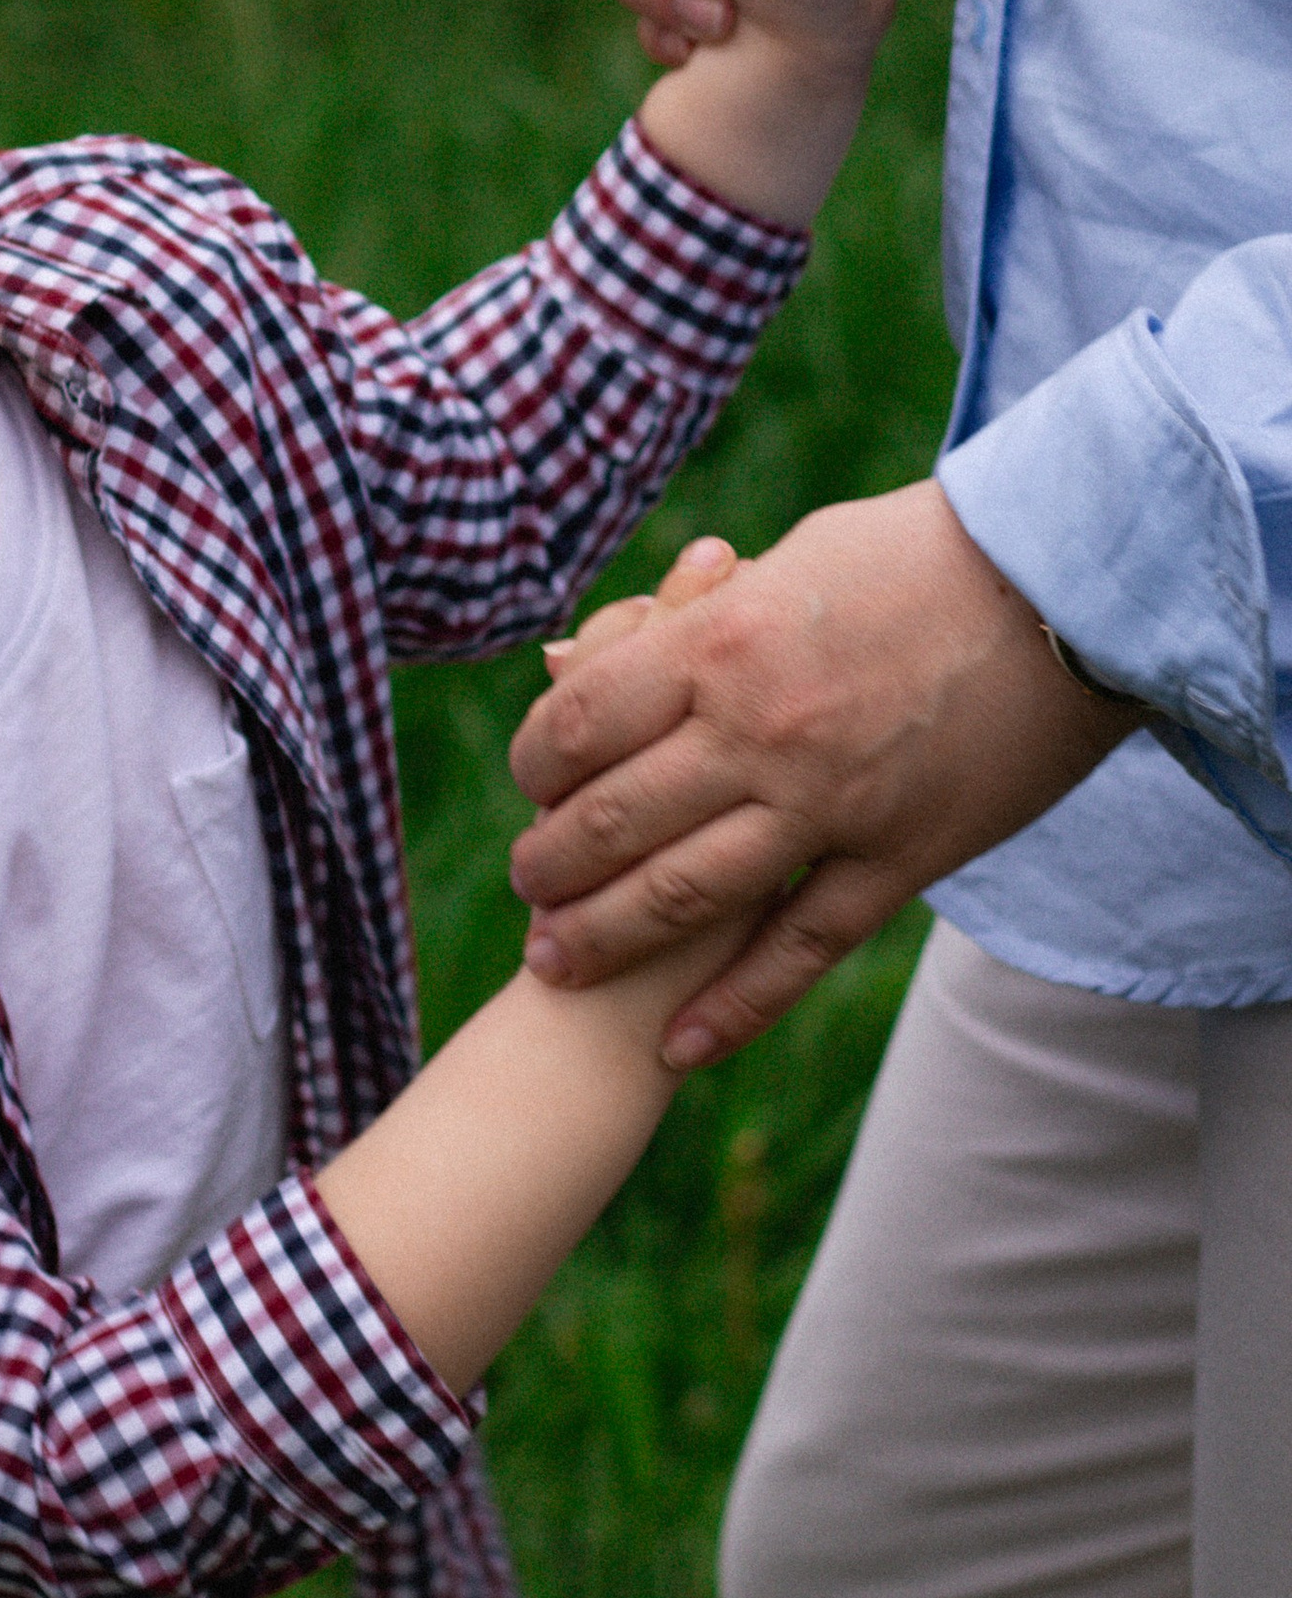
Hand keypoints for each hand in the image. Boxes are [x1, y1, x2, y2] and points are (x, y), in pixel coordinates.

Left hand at [505, 480, 1137, 1064]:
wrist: (1070, 587)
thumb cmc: (918, 554)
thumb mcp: (783, 561)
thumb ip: (677, 621)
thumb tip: (569, 665)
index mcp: (719, 641)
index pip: (577, 723)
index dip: (535, 766)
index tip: (531, 785)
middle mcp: (759, 729)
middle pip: (613, 821)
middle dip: (550, 867)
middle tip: (527, 891)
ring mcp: (830, 803)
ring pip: (686, 898)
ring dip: (606, 940)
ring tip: (556, 962)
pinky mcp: (902, 858)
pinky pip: (802, 950)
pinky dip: (733, 1005)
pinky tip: (679, 1044)